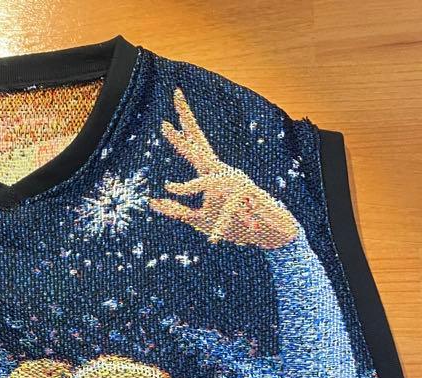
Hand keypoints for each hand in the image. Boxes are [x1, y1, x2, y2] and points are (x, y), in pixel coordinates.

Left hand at [149, 86, 298, 248]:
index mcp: (211, 173)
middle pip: (201, 143)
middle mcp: (222, 171)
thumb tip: (151, 202)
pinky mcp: (247, 198)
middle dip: (188, 121)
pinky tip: (214, 238)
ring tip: (170, 187)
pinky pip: (228, 212)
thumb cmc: (234, 225)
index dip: (179, 136)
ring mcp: (236, 181)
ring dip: (189, 188)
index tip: (163, 123)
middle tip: (176, 95)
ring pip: (207, 179)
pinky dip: (220, 226)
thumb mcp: (198, 220)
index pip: (193, 150)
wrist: (269, 233)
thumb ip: (177, 211)